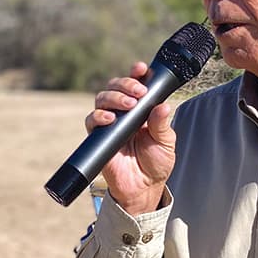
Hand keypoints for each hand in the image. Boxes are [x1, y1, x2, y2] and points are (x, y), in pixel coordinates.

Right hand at [86, 63, 178, 215]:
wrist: (143, 189)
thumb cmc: (156, 163)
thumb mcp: (166, 143)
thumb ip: (162, 124)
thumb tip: (163, 106)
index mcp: (142, 109)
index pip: (136, 84)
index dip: (136, 73)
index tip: (141, 69)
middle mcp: (124, 112)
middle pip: (116, 86)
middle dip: (125, 84)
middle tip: (138, 93)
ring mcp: (110, 123)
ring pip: (102, 98)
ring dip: (113, 97)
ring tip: (128, 105)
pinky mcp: (99, 137)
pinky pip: (92, 120)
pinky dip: (98, 116)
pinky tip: (110, 118)